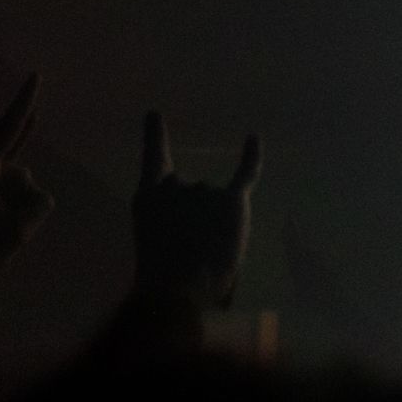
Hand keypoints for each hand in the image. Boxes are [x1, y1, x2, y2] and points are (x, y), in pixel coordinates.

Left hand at [0, 75, 54, 301]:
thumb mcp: (14, 235)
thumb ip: (37, 205)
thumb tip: (35, 191)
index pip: (8, 129)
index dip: (25, 102)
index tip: (36, 75)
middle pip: (14, 166)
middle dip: (19, 193)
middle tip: (4, 227)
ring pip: (5, 179)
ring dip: (11, 202)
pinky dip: (2, 200)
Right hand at [133, 110, 260, 307]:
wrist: (178, 287)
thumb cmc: (161, 278)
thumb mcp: (154, 244)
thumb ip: (173, 228)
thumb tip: (198, 232)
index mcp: (147, 198)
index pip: (154, 161)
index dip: (155, 137)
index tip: (155, 114)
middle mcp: (175, 186)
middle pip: (193, 197)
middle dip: (195, 224)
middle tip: (187, 257)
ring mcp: (203, 190)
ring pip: (216, 206)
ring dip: (214, 228)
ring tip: (203, 258)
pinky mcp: (231, 201)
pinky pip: (245, 173)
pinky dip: (252, 156)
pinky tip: (253, 138)